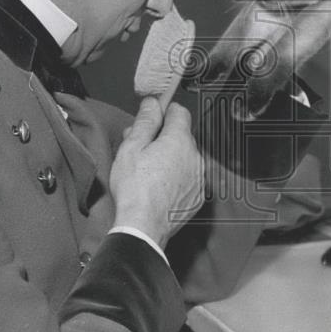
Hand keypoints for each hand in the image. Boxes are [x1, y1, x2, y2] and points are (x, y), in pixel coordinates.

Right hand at [110, 97, 204, 249]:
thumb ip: (145, 122)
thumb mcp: (131, 148)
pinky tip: (159, 186)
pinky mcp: (197, 196)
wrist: (143, 227)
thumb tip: (152, 104)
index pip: (180, 112)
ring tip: (148, 170)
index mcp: (179, 141)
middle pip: (181, 135)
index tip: (153, 117)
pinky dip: (177, 177)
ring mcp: (199, 178)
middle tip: (141, 147)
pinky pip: (189, 177)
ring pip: (185, 157)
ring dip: (171, 158)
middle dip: (163, 137)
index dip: (164, 111)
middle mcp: (195, 157)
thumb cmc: (135, 189)